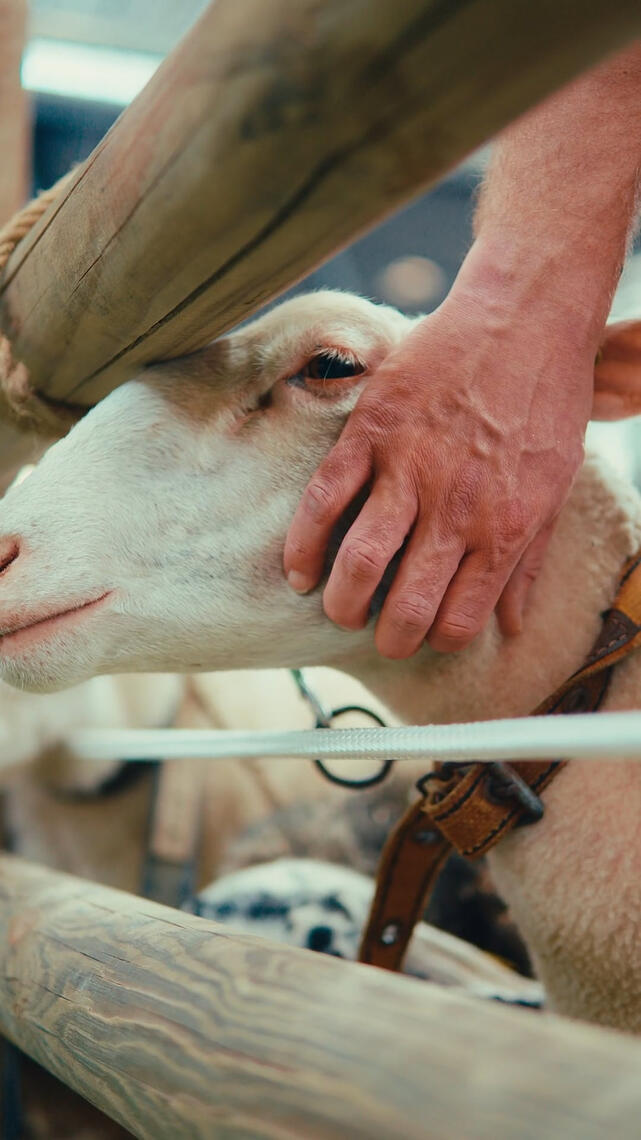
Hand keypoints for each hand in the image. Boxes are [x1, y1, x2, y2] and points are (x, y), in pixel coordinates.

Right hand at [284, 278, 592, 658]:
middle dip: (388, 639)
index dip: (436, 641)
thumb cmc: (547, 404)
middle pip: (406, 608)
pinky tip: (298, 571)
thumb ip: (530, 563)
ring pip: (360, 563)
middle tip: (380, 635)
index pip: (458, 622)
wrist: (526, 319)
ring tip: (338, 610)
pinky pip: (324, 501)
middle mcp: (455, 510)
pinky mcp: (372, 433)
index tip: (427, 633)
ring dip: (342, 603)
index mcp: (504, 531)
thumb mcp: (556, 491)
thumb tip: (512, 625)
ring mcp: (409, 470)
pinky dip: (303, 546)